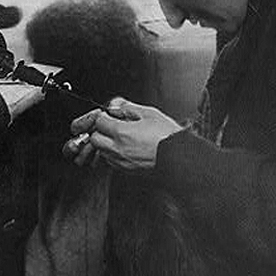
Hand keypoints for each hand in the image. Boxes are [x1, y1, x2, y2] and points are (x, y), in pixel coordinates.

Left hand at [62, 97, 181, 172]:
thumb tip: (117, 104)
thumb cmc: (168, 136)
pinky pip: (111, 162)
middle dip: (100, 131)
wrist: (179, 158)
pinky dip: (113, 155)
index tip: (110, 115)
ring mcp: (121, 161)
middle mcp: (118, 148)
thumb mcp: (150, 114)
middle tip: (111, 126)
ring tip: (119, 138)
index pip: (99, 122)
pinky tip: (125, 149)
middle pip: (95, 139)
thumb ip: (129, 107)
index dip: (104, 116)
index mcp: (122, 132)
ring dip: (105, 144)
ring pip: (101, 152)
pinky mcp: (127, 170)